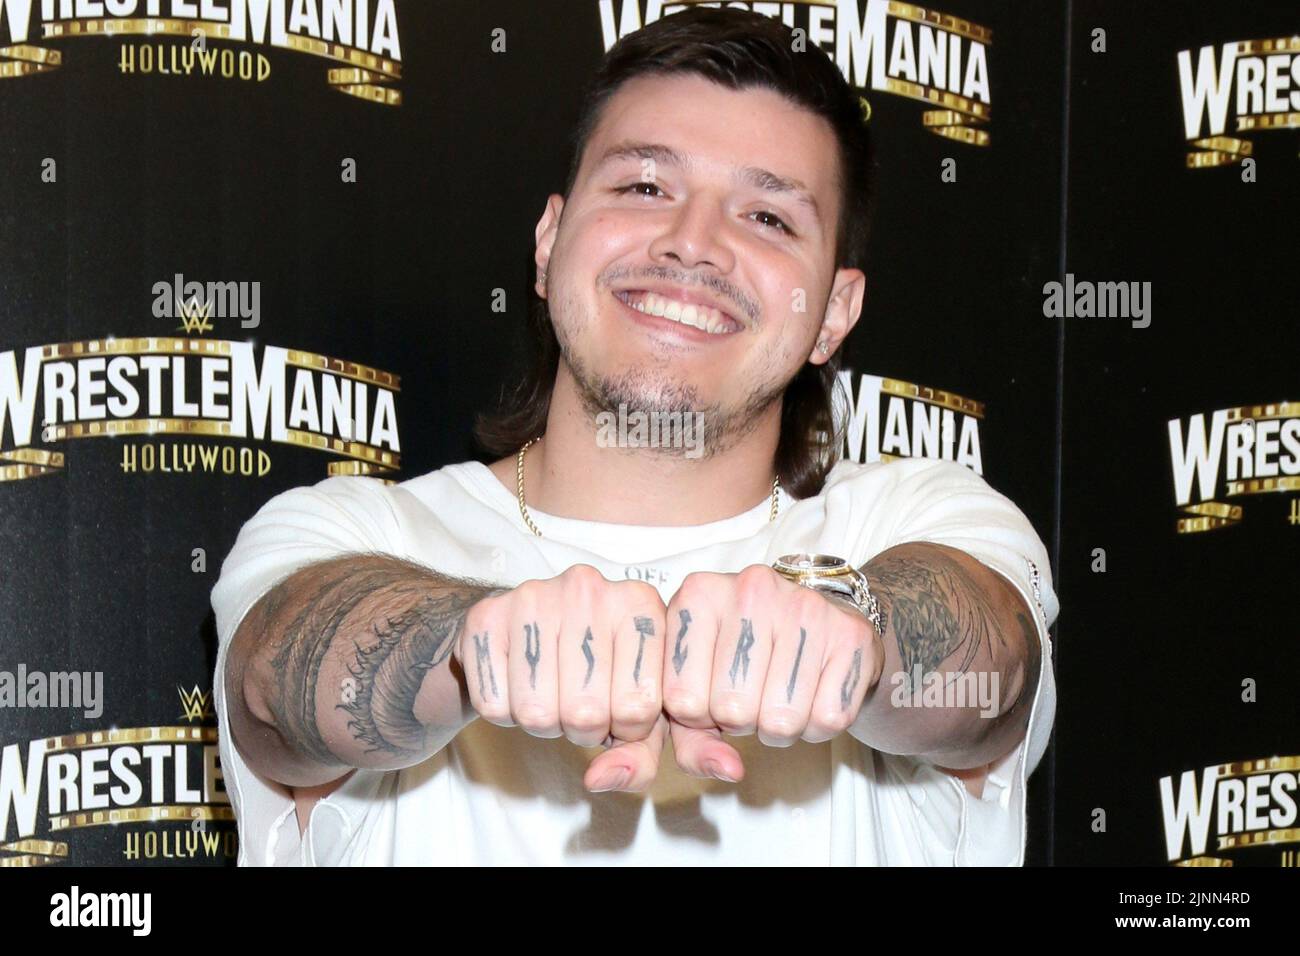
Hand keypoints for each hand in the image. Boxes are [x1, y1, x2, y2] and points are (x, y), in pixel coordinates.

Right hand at [455, 564, 669, 792]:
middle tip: (578, 705)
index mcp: (641, 604)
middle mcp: (589, 589)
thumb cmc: (597, 672)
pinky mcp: (485, 616)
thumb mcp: (637, 711)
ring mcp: (534, 597)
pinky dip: (504, 714)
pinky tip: (517, 684)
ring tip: (550, 694)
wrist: (523, 632)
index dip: (628, 729)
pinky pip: (493, 705)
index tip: (619, 709)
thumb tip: (600, 778)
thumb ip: (640, 756)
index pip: (640, 707)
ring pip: (536, 713)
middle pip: (585, 712)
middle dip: (583, 730)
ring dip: (543, 724)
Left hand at [660, 565, 883, 781]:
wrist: (816, 623)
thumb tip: (728, 770)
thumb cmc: (743, 658)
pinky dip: (819, 725)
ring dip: (780, 728)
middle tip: (752, 695)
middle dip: (741, 722)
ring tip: (780, 695)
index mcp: (699, 596)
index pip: (682, 700)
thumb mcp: (698, 689)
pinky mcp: (849, 633)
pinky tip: (813, 692)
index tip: (713, 690)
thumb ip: (691, 741)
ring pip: (781, 720)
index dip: (698, 716)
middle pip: (732, 711)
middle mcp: (750, 589)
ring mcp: (805, 606)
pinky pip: (828, 718)